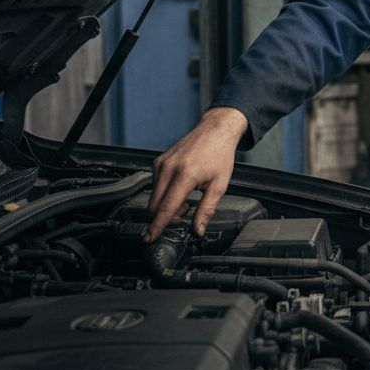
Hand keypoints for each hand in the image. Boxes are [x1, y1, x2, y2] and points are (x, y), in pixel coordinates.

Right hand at [145, 107, 248, 241]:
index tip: (149, 238)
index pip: (166, 208)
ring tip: (187, 196)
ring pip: (154, 196)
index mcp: (185, 175)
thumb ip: (207, 210)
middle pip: (155, 205)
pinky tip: (181, 186)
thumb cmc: (219, 155)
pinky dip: (165, 192)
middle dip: (167, 215)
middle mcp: (168, 168)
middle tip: (187, 209)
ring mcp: (161, 164)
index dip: (157, 226)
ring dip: (167, 204)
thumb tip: (197, 230)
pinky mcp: (158, 161)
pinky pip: (155, 185)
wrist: (215, 131)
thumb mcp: (219, 185)